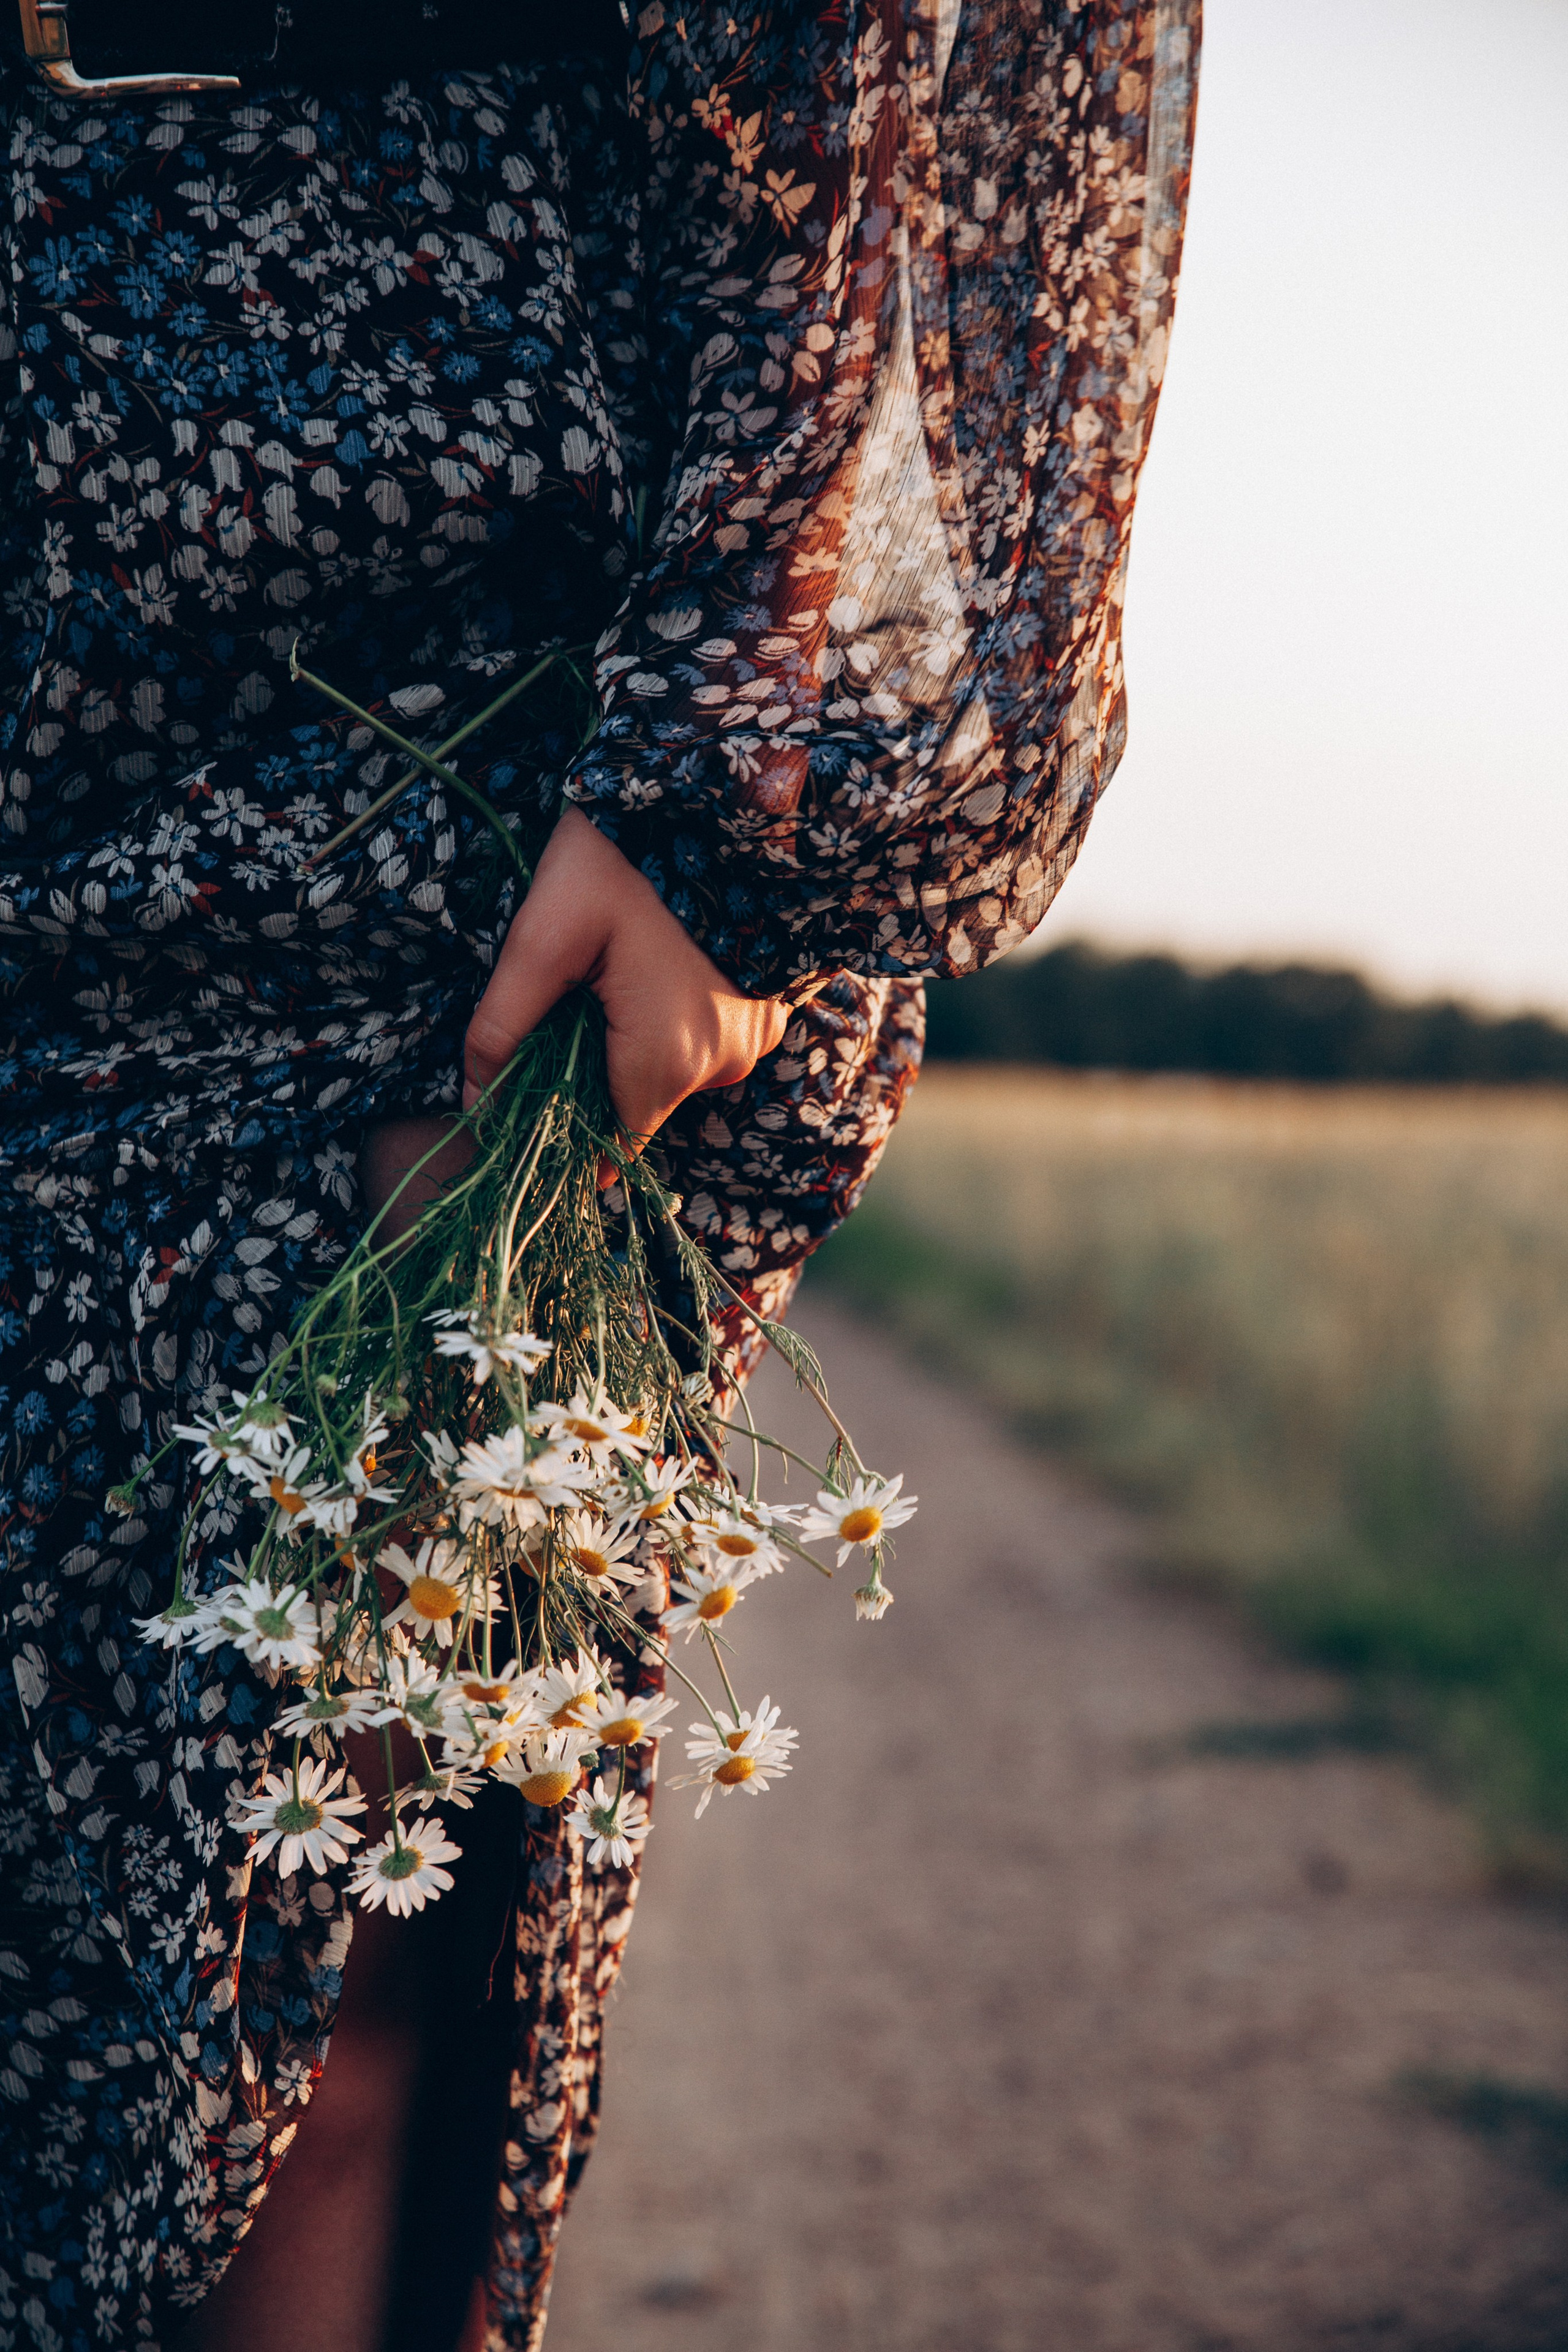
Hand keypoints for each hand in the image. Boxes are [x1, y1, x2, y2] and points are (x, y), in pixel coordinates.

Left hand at [462, 806, 788, 1160]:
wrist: (709, 809)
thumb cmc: (618, 865)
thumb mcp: (540, 938)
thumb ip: (502, 1025)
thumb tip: (475, 1105)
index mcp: (666, 1062)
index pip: (609, 1149)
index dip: (566, 1139)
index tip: (531, 1114)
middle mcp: (720, 1067)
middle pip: (636, 1109)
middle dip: (593, 1080)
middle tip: (566, 1017)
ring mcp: (752, 1043)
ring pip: (669, 1079)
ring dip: (632, 1051)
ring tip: (610, 986)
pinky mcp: (766, 1019)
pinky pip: (704, 1050)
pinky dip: (671, 1029)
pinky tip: (651, 979)